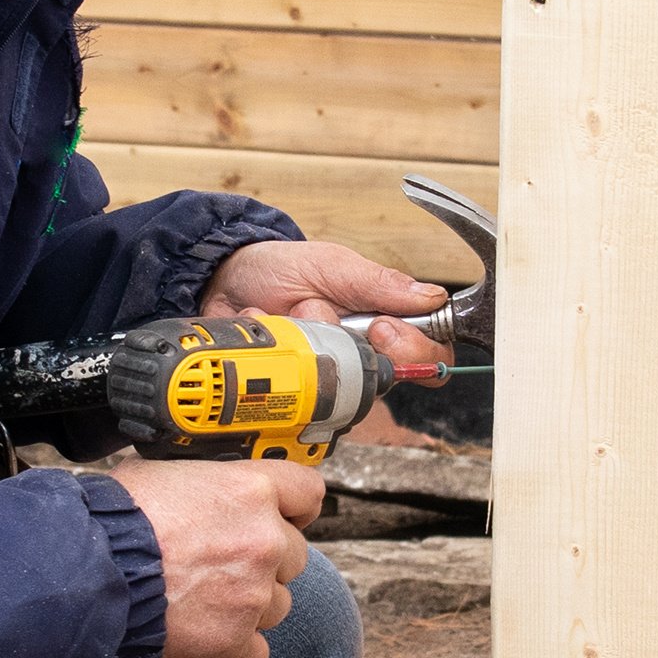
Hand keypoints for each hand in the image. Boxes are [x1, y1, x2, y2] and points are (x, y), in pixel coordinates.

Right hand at [106, 455, 320, 657]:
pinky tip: (205, 634)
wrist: (90, 577)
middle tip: (224, 566)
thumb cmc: (113, 523)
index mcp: (250, 491)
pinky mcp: (236, 640)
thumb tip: (197, 490)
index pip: (307, 492)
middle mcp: (263, 541)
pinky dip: (235, 647)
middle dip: (265, 562)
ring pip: (279, 605)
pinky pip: (256, 650)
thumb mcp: (159, 475)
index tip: (289, 517)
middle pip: (294, 555)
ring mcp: (254, 594)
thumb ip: (201, 485)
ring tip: (207, 602)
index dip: (296, 507)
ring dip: (251, 605)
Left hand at [200, 237, 453, 384]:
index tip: (382, 329)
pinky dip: (272, 353)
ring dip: (307, 342)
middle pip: (388, 378)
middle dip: (349, 345)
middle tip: (325, 317)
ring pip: (339, 386)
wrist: (224, 281)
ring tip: (287, 313)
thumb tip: (433, 297)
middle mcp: (361, 355)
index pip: (430, 355)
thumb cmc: (282, 269)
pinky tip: (263, 328)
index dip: (416, 351)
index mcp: (384, 323)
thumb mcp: (333, 265)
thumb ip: (380, 283)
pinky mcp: (293, 391)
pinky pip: (291, 392)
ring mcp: (327, 375)